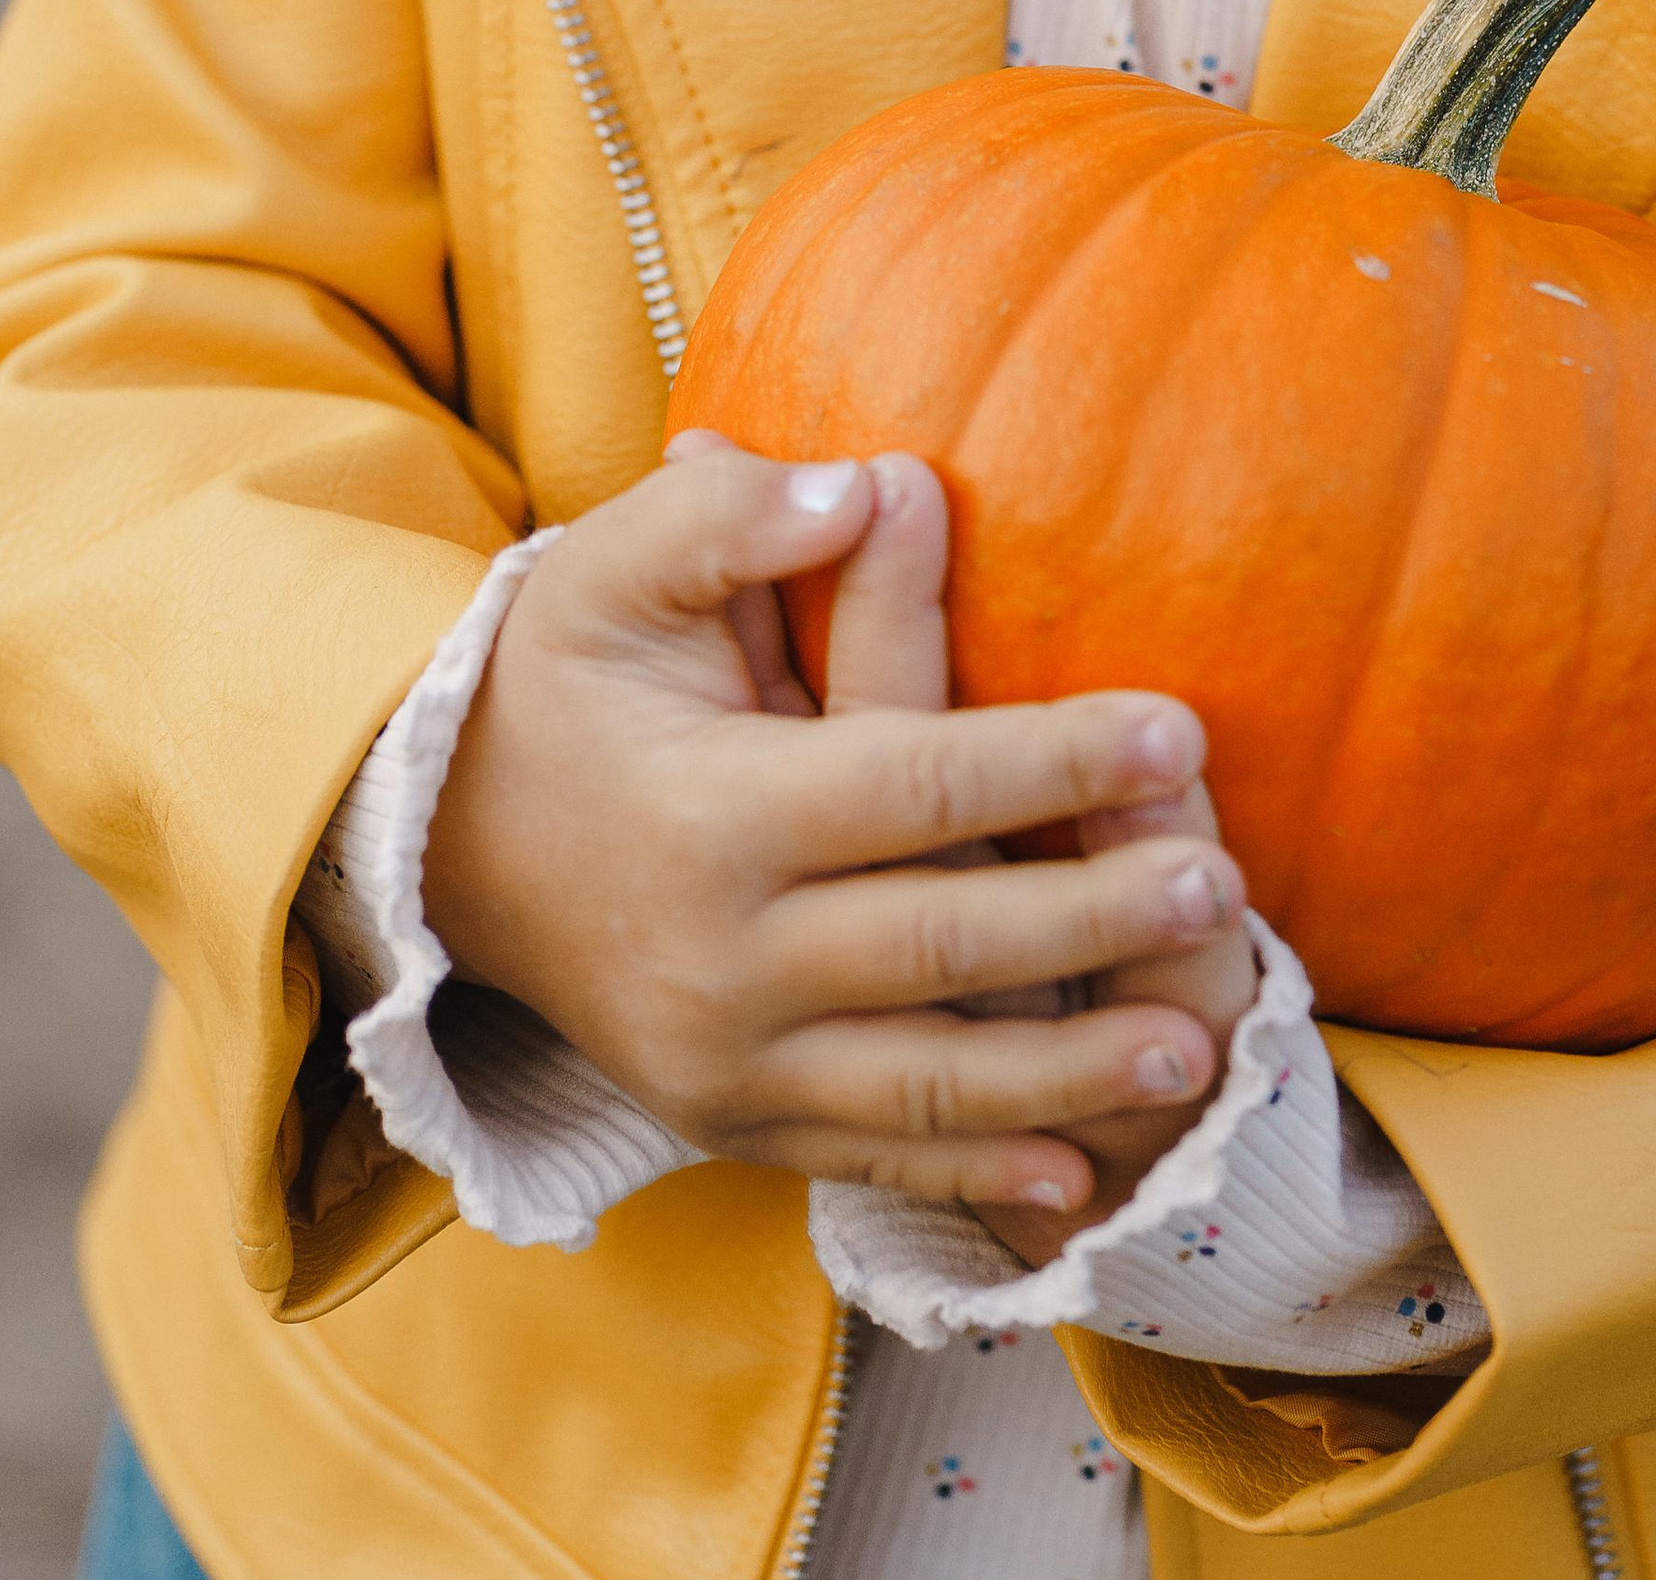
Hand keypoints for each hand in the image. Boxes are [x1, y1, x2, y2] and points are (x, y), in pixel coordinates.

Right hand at [420, 441, 1245, 1213]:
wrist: (435, 844)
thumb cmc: (556, 681)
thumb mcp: (610, 572)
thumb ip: (734, 521)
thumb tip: (870, 482)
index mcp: (710, 811)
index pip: (916, 781)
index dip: (1053, 761)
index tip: (1177, 729)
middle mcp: (718, 956)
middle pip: (942, 940)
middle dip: (1092, 917)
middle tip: (1220, 881)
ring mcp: (720, 1060)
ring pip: (923, 1082)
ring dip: (1067, 1072)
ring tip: (1196, 1050)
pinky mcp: (725, 1120)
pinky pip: (865, 1159)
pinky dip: (973, 1172)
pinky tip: (1078, 1173)